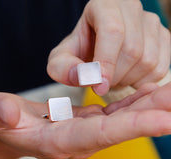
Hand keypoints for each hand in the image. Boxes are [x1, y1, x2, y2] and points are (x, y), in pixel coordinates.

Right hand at [0, 85, 170, 158]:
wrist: (5, 128)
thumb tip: (7, 112)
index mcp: (57, 140)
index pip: (99, 135)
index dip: (131, 128)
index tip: (164, 120)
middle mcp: (78, 139)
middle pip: (120, 129)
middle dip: (152, 116)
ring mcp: (85, 130)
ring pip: (122, 120)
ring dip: (149, 108)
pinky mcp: (87, 122)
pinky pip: (116, 114)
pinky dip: (135, 105)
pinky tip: (150, 94)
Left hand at [47, 0, 170, 95]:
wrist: (96, 48)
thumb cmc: (79, 52)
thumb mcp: (62, 58)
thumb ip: (64, 67)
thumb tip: (83, 77)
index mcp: (104, 5)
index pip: (112, 31)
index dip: (106, 62)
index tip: (98, 86)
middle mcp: (131, 9)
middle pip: (132, 50)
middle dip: (114, 76)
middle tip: (101, 81)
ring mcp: (151, 23)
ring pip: (148, 62)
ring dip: (126, 80)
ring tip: (112, 77)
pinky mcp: (163, 38)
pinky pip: (159, 70)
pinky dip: (140, 82)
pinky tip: (126, 76)